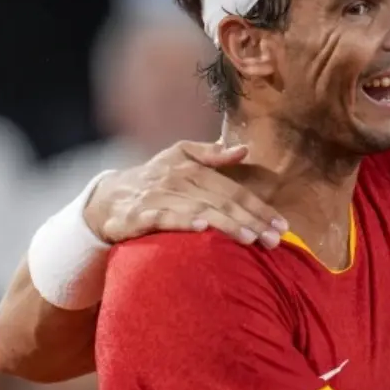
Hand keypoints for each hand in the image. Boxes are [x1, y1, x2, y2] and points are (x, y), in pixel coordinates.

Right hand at [82, 142, 287, 247]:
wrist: (107, 198)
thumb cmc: (153, 178)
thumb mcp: (180, 157)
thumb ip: (211, 154)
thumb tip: (243, 149)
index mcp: (193, 169)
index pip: (234, 190)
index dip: (260, 207)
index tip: (283, 224)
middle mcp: (178, 180)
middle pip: (223, 201)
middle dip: (252, 221)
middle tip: (274, 240)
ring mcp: (158, 197)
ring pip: (199, 210)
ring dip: (226, 224)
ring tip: (250, 239)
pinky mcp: (137, 215)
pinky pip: (163, 218)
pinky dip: (182, 221)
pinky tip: (202, 228)